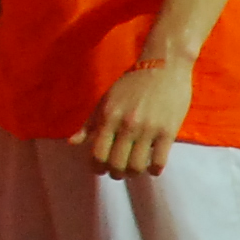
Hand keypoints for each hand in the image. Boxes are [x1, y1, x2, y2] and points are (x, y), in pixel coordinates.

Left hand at [81, 59, 192, 177]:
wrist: (163, 66)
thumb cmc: (131, 83)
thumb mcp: (106, 100)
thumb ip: (89, 124)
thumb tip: (71, 143)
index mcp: (108, 117)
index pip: (97, 154)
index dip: (97, 167)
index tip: (101, 169)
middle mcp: (126, 125)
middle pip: (116, 165)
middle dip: (115, 173)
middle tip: (118, 171)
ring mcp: (148, 129)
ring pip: (136, 167)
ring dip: (134, 173)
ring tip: (135, 168)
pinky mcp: (168, 131)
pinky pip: (159, 161)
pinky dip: (154, 170)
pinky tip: (153, 166)